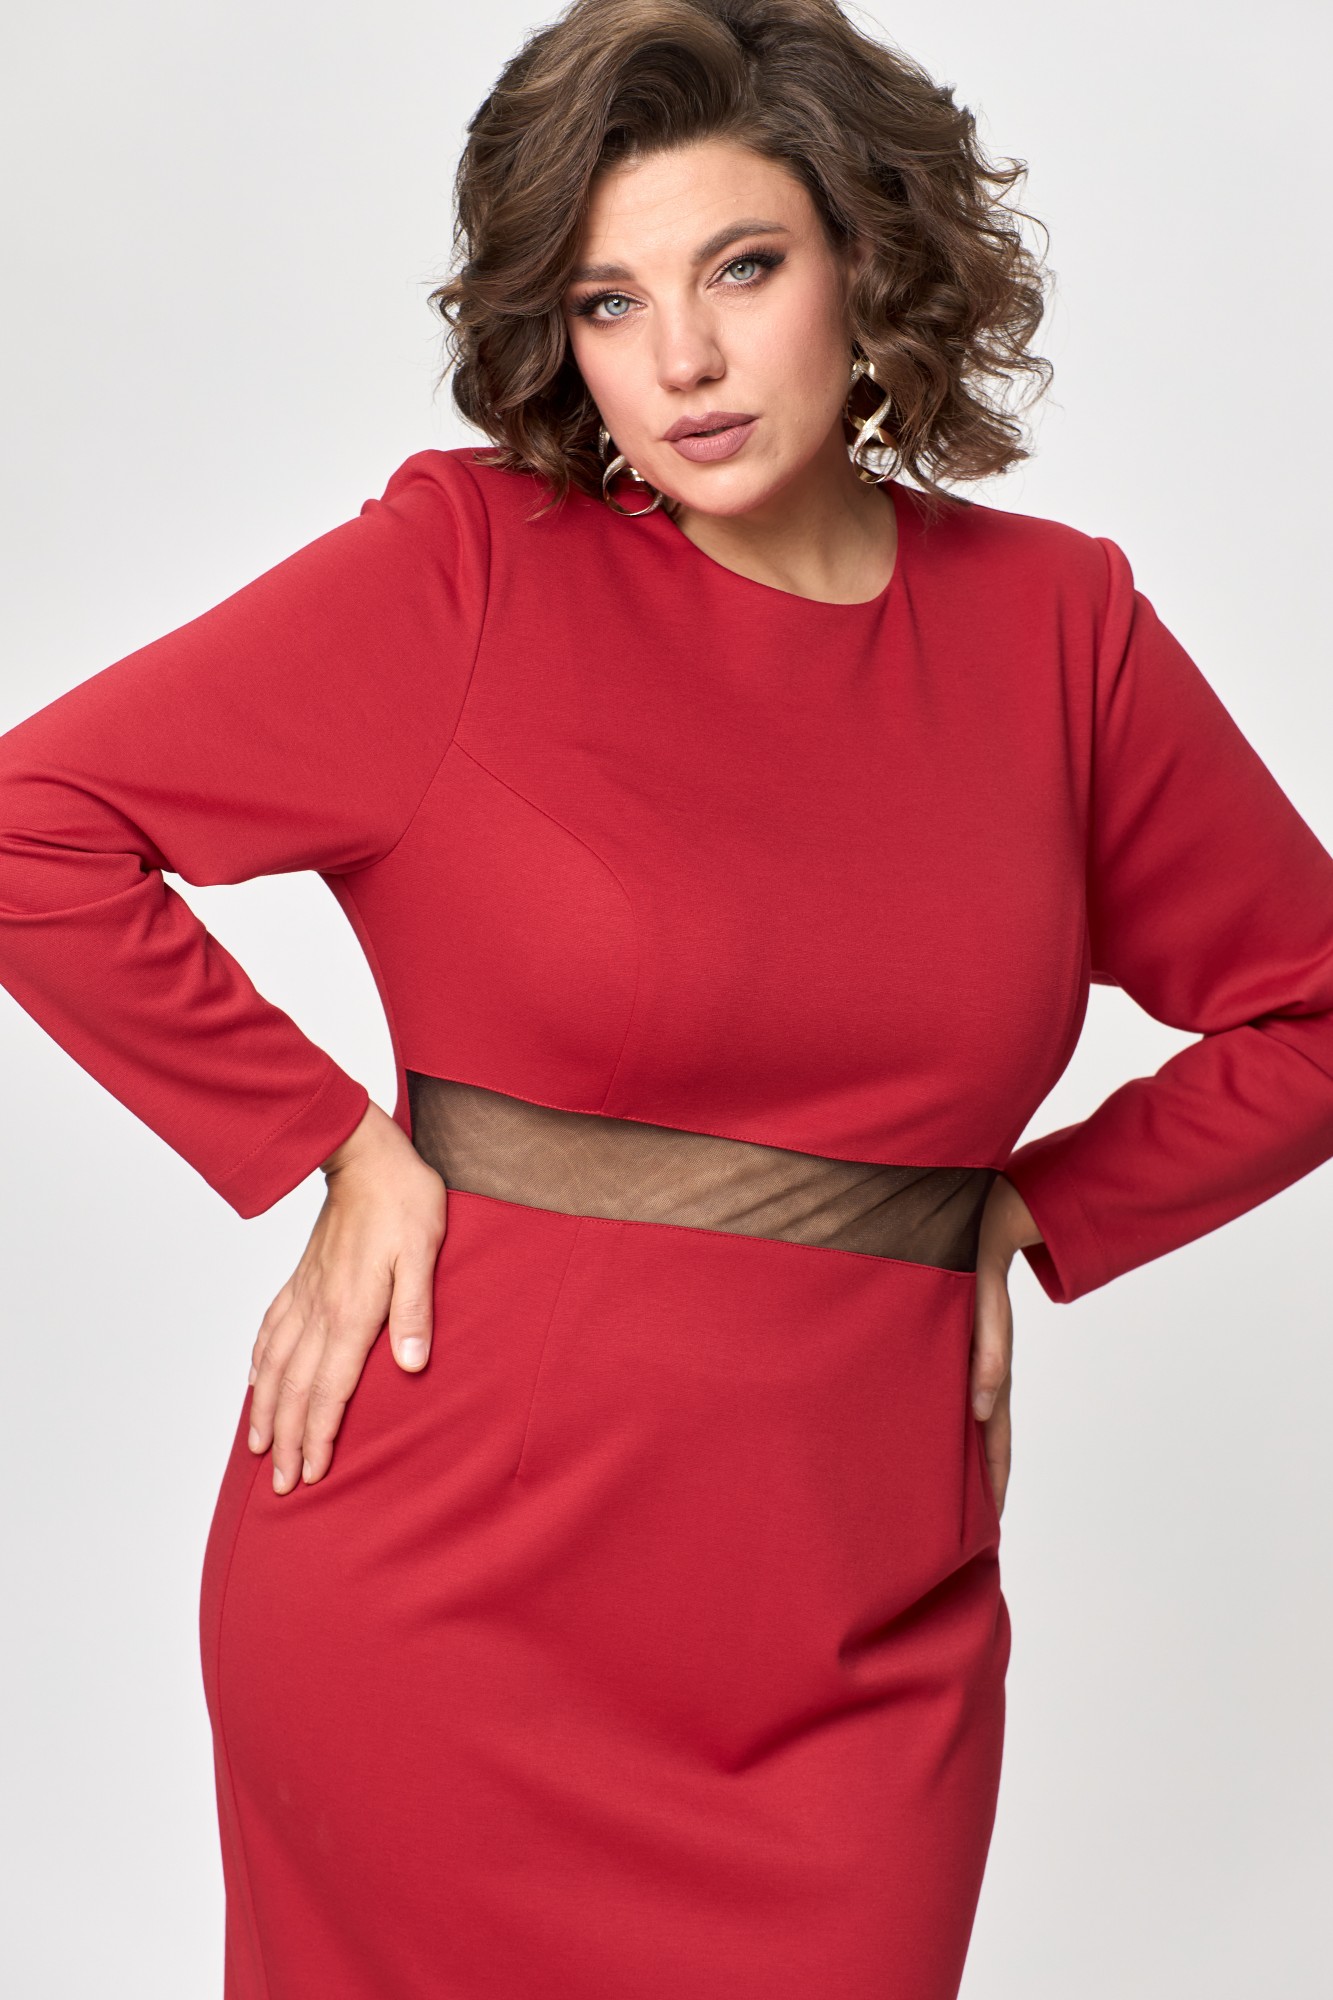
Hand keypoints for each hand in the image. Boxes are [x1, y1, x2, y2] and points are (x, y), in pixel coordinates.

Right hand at [245, 1100, 446, 1493]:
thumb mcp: (423, 1251)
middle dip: (287, 1440)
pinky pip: (270, 1329)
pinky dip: (259, 1363)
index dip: (318, 1434)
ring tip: (257, 1449)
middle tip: (280, 1484)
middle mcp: (320, 1309)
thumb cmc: (404, 1200)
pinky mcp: (301, 1279)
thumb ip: (415, 1308)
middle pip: (295, 1388)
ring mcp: (305, 1294)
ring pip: (276, 1366)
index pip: (330, 1388)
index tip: (309, 1473)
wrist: (366, 1153)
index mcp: (351, 1310)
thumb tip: (411, 1364)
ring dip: (266, 1411)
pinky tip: (255, 1381)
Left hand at [968, 1173, 1042, 1520]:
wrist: (981, 1221)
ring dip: (961, 1456)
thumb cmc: (977, 1263)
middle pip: (983, 1441)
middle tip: (962, 1529)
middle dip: (977, 1483)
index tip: (990, 1524)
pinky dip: (948, 1422)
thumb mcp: (985, 1307)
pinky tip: (931, 1434)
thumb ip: (988, 1356)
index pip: (995, 1441)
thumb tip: (982, 1409)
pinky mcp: (953, 1347)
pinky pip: (952, 1394)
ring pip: (968, 1422)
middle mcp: (983, 1372)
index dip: (992, 1482)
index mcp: (992, 1370)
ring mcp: (968, 1361)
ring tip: (944, 1496)